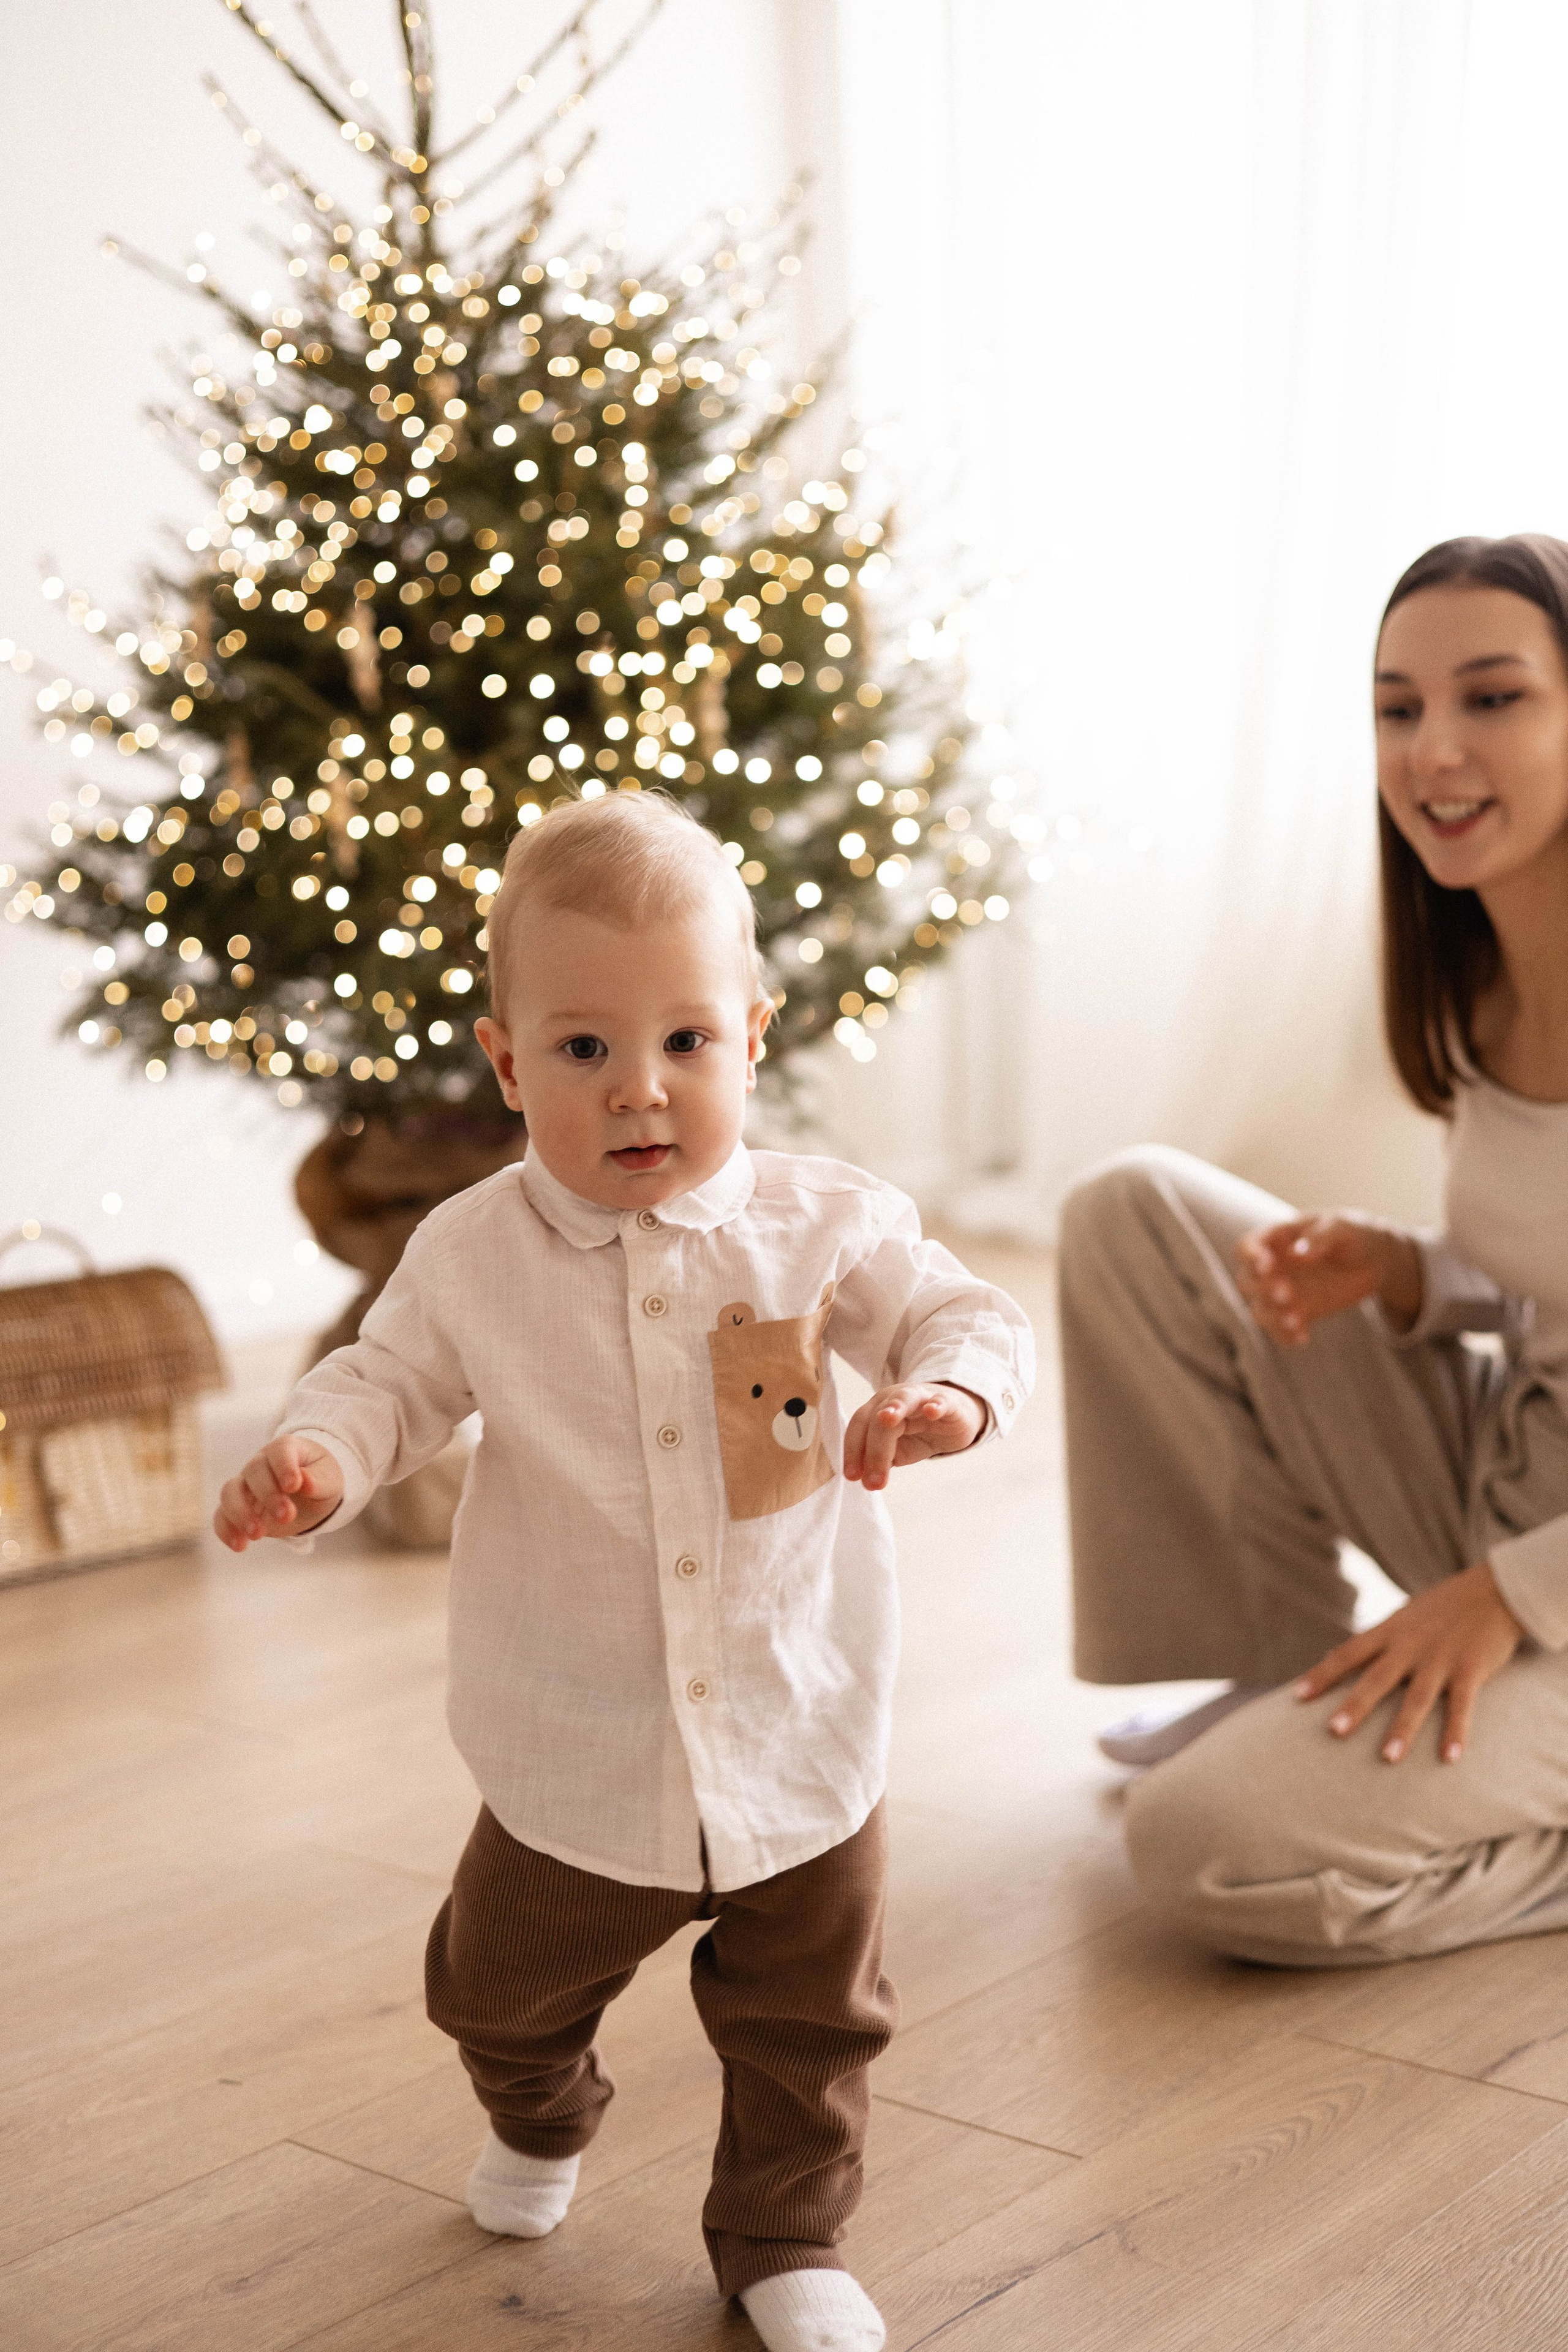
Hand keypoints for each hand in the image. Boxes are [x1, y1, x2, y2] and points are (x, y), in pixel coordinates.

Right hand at [214, 1436, 343, 1551]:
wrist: (310, 1494)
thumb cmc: (320, 1480)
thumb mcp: (330, 1479)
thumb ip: (318, 1479)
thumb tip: (305, 1482)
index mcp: (286, 1449)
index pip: (280, 1451)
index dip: (284, 1467)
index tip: (293, 1486)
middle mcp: (260, 1463)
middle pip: (254, 1471)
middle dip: (268, 1495)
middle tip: (286, 1516)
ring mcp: (245, 1485)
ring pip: (230, 1492)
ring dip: (241, 1514)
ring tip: (258, 1534)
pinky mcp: (238, 1508)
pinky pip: (221, 1515)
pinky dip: (226, 1530)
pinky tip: (240, 1546)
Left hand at [842, 1382, 985, 1491]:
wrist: (953, 1418)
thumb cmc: (919, 1433)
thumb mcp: (896, 1450)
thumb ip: (879, 1460)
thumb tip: (863, 1478)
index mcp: (877, 1409)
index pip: (859, 1426)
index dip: (853, 1450)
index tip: (852, 1476)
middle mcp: (895, 1398)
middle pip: (877, 1419)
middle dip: (874, 1450)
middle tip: (875, 1482)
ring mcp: (921, 1397)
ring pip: (903, 1400)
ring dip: (894, 1409)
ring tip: (886, 1419)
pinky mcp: (947, 1402)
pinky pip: (941, 1400)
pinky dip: (936, 1404)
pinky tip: (931, 1412)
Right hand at [1235, 1212, 1421, 1345]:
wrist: (1374, 1258)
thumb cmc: (1353, 1234)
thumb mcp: (1341, 1227)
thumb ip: (1319, 1237)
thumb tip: (1296, 1255)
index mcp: (1276, 1238)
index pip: (1247, 1247)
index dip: (1250, 1257)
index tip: (1266, 1265)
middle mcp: (1273, 1266)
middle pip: (1247, 1280)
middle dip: (1262, 1289)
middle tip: (1286, 1293)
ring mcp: (1283, 1291)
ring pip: (1260, 1309)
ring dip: (1272, 1317)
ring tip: (1295, 1321)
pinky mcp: (1298, 1312)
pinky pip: (1281, 1329)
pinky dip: (1287, 1336)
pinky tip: (1303, 1338)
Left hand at [1294, 1562, 1524, 1762]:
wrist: (1494, 1589)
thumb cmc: (1444, 1606)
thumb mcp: (1403, 1615)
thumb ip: (1374, 1639)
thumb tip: (1335, 1656)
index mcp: (1390, 1630)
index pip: (1347, 1653)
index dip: (1322, 1675)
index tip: (1296, 1698)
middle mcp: (1410, 1645)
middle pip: (1377, 1678)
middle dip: (1355, 1705)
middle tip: (1333, 1732)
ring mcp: (1440, 1658)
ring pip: (1417, 1698)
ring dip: (1403, 1729)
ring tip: (1388, 1759)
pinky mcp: (1471, 1669)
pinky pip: (1462, 1705)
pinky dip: (1456, 1733)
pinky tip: (1450, 1759)